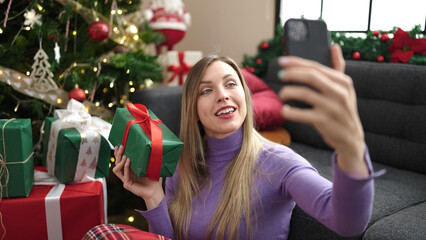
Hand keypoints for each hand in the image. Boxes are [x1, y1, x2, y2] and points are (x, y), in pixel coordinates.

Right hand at [113, 145, 163, 208]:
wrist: (155, 191)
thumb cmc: (153, 180)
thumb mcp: (150, 167)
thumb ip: (148, 159)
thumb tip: (151, 148)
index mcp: (130, 170)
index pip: (120, 161)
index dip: (118, 154)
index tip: (119, 146)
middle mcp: (126, 174)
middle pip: (117, 163)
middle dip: (118, 154)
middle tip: (121, 147)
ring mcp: (125, 180)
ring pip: (116, 169)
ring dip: (119, 161)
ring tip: (125, 155)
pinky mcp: (127, 184)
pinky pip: (123, 174)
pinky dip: (125, 167)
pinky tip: (128, 161)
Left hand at [278, 44, 368, 176]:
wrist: (351, 138)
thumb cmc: (343, 109)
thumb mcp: (344, 89)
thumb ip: (338, 68)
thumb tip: (334, 46)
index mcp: (343, 81)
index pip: (316, 66)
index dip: (297, 62)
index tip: (281, 61)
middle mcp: (340, 93)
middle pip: (311, 76)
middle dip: (292, 74)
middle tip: (280, 75)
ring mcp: (333, 108)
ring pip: (305, 94)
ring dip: (289, 92)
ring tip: (282, 94)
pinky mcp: (325, 122)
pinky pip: (303, 114)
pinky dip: (290, 111)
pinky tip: (285, 110)